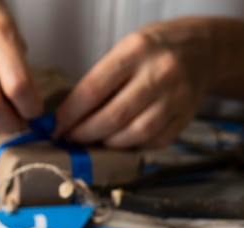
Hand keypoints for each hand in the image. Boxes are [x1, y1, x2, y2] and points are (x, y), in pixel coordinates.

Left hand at [54, 17, 218, 148]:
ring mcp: (176, 97)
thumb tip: (67, 117)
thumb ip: (98, 81)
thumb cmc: (152, 51)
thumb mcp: (123, 51)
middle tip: (70, 138)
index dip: (70, 114)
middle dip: (85, 133)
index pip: (94, 89)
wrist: (202, 50)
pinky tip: (120, 141)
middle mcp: (159, 73)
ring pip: (134, 134)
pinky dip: (132, 146)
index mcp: (136, 51)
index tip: (56, 126)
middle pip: (114, 116)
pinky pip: (153, 142)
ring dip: (107, 143)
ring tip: (93, 141)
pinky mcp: (185, 117)